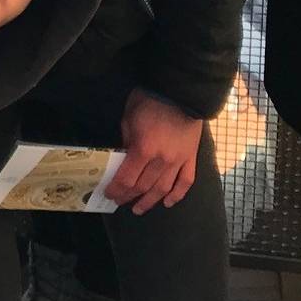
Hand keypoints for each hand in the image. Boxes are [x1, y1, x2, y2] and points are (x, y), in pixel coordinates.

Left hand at [105, 89, 202, 214]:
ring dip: (150, 201)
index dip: (117, 189)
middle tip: (120, 202)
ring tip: (139, 209)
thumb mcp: (128, 119)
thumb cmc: (149, 101)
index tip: (109, 194)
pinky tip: (168, 203)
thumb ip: (125, 142)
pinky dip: (177, 195)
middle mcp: (161, 160)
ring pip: (163, 189)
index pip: (127, 178)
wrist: (180, 92)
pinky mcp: (191, 158)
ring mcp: (179, 161)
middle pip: (143, 187)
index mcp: (143, 149)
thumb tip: (122, 159)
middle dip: (129, 196)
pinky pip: (186, 182)